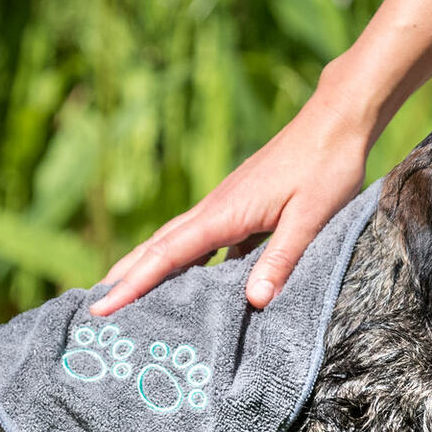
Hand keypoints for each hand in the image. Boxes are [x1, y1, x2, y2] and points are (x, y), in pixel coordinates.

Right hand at [89, 91, 373, 314]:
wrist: (337, 122)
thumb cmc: (326, 167)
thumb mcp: (311, 218)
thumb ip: (282, 259)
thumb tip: (253, 302)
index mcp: (224, 213)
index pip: (167, 254)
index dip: (133, 284)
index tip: (101, 308)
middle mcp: (215, 209)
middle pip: (159, 247)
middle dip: (125, 277)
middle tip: (94, 309)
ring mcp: (226, 206)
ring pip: (177, 243)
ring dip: (150, 269)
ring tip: (126, 298)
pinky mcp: (242, 207)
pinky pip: (204, 243)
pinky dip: (188, 264)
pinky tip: (192, 286)